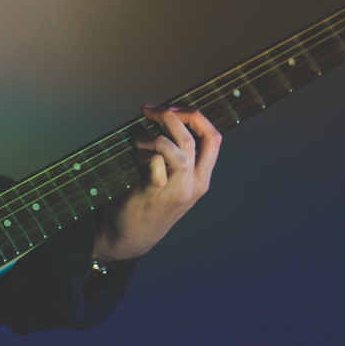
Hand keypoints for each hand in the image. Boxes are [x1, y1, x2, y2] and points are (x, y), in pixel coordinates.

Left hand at [92, 104, 221, 262]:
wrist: (130, 238)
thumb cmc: (148, 203)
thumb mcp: (173, 183)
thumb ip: (177, 158)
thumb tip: (165, 119)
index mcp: (201, 179)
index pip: (214, 138)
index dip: (196, 116)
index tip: (173, 108)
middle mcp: (194, 184)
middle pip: (195, 138)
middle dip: (171, 116)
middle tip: (148, 110)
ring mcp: (176, 190)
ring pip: (179, 149)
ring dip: (156, 135)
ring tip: (138, 139)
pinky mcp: (154, 193)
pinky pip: (156, 161)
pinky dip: (144, 151)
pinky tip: (134, 154)